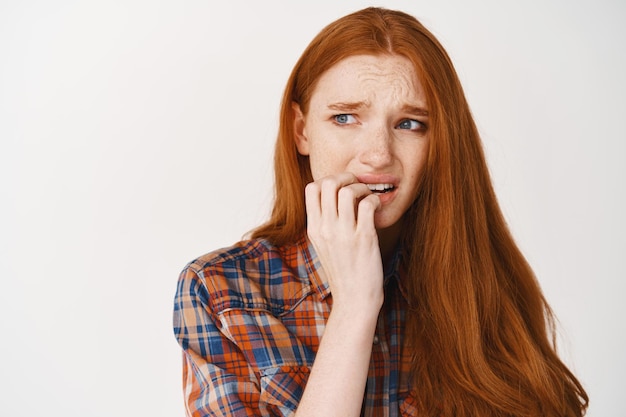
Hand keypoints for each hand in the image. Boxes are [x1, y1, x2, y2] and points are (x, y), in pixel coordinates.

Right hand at [305, 172, 383, 312]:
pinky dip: (374, 199)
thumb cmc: (344, 272)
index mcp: (313, 228)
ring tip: (367, 198)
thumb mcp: (324, 246)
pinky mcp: (364, 239)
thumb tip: (335, 199)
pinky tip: (377, 208)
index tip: (342, 188)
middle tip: (356, 187)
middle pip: (327, 183)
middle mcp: (325, 229)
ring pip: (347, 190)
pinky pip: (367, 204)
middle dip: (345, 177)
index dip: (328, 180)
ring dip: (361, 187)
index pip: (311, 188)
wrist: (354, 300)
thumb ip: (325, 223)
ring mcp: (344, 234)